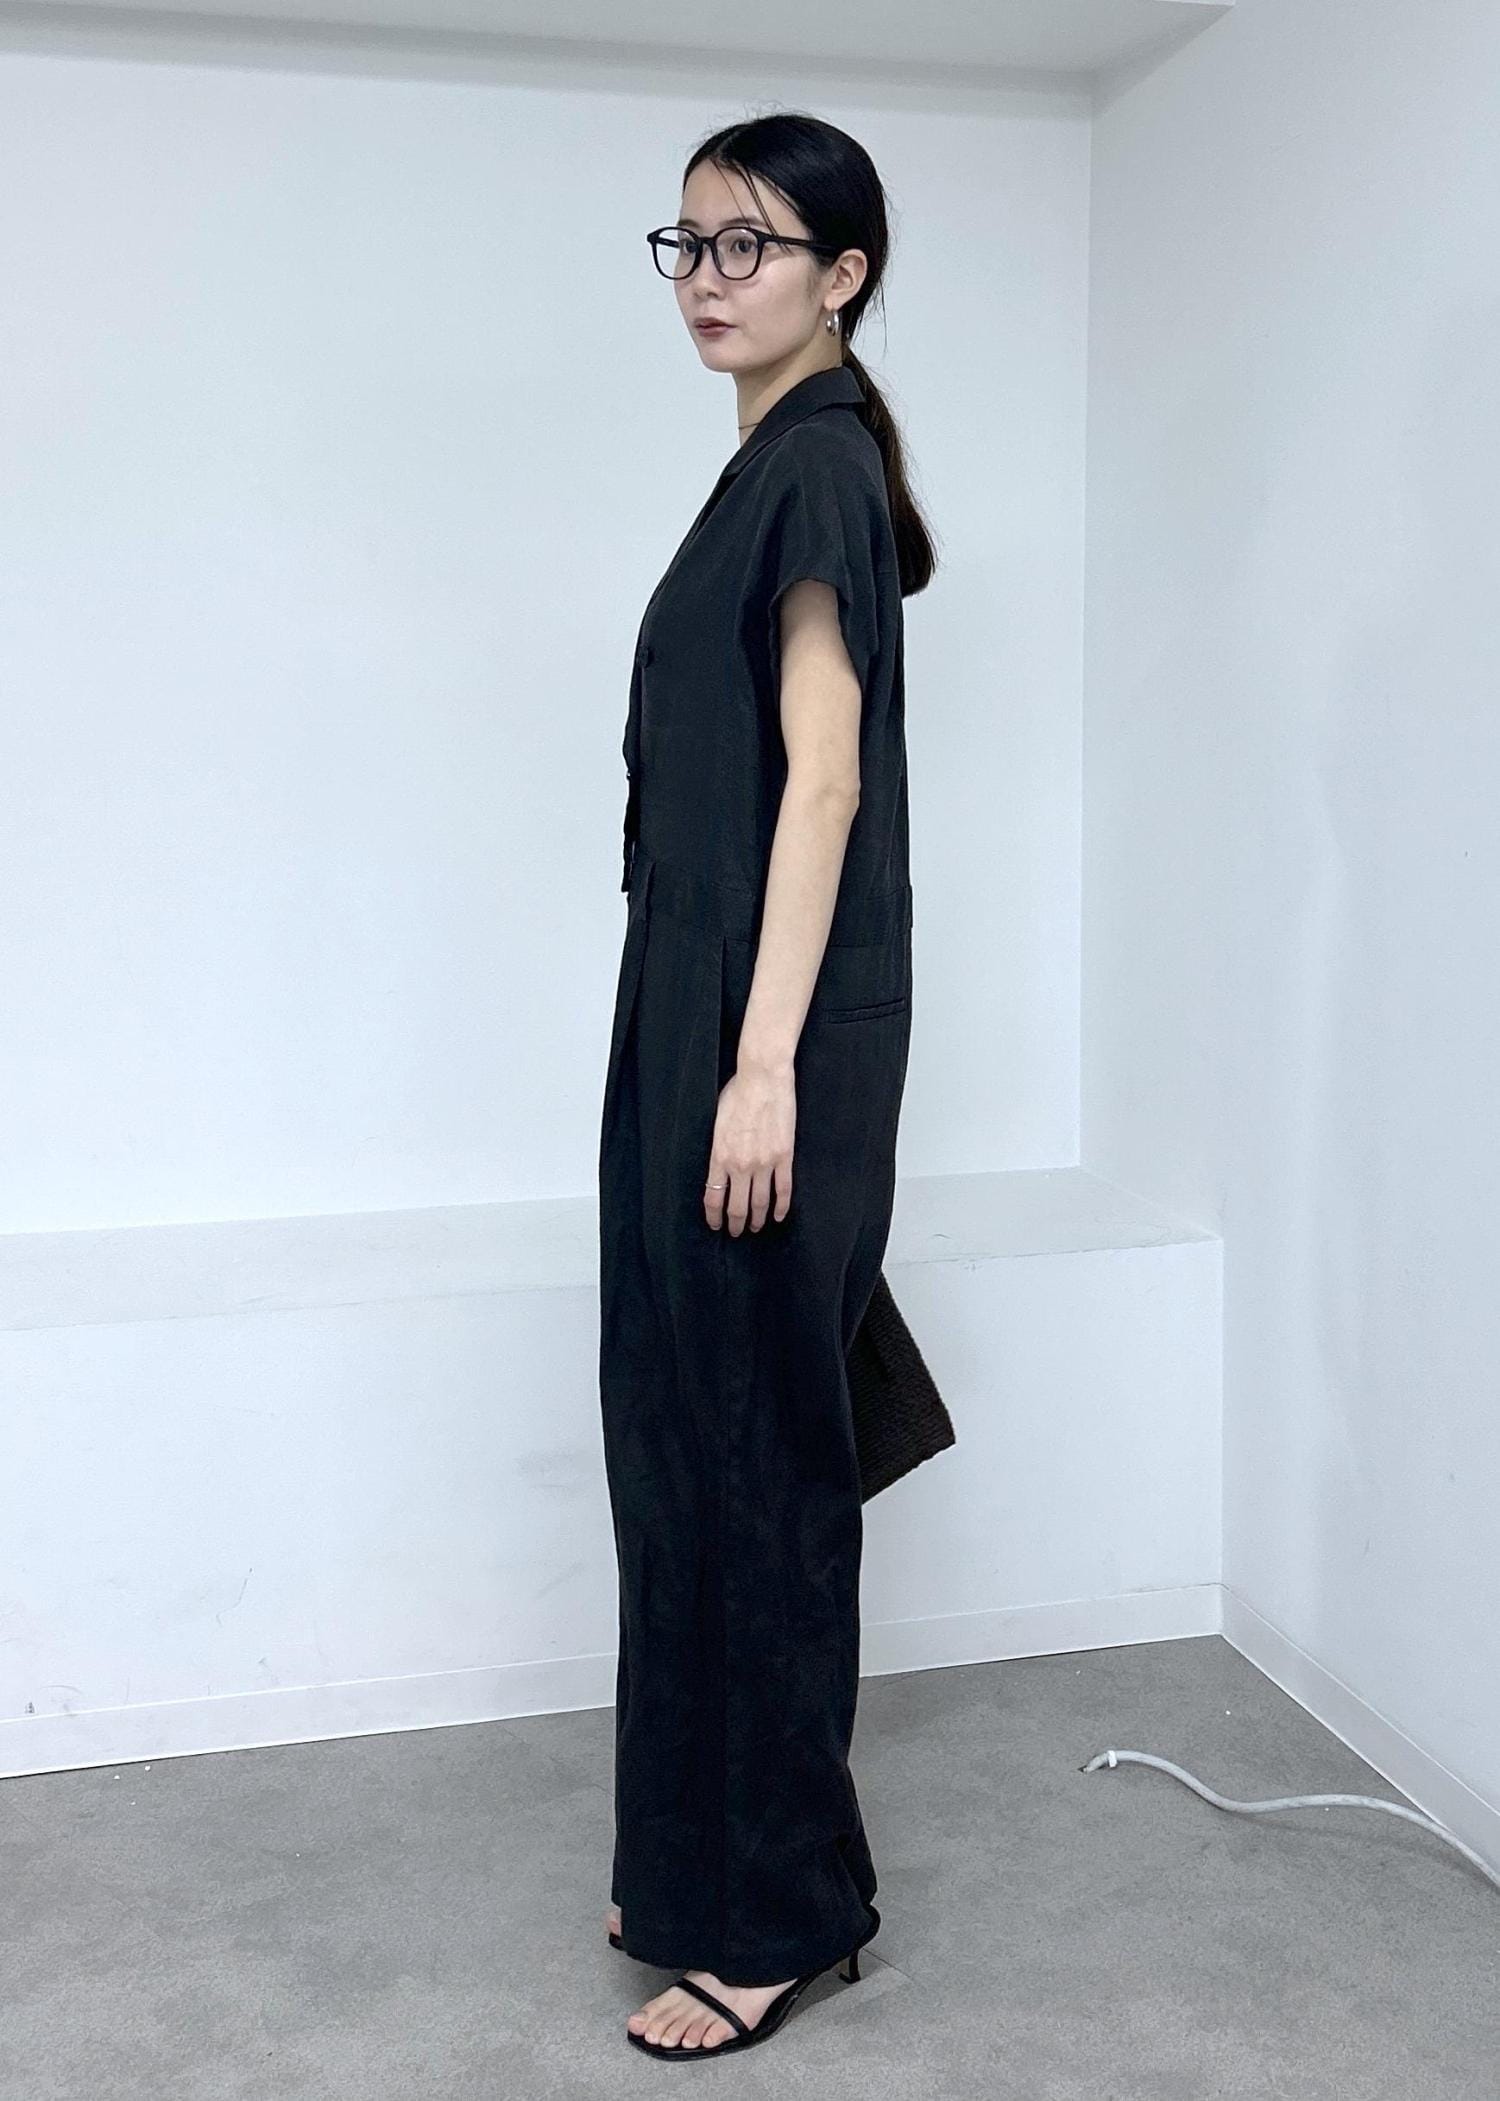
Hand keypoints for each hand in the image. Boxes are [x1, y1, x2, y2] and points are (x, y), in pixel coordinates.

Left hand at [704, 1063, 794, 1234]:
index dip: (714, 1216)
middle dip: (735, 1224)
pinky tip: (778, 1216)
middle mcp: (740, 1165)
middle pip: (736, 1207)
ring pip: (759, 1202)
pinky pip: (784, 1189)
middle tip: (736, 1233)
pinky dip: (781, 1207)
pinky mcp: (784, 1157)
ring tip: (755, 1227)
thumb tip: (719, 1166)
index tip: (715, 1225)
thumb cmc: (737, 1094)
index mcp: (719, 1157)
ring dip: (756, 1219)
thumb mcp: (716, 1123)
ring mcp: (764, 1163)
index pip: (713, 1197)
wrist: (762, 1079)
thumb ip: (718, 1148)